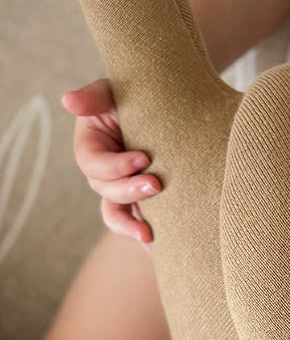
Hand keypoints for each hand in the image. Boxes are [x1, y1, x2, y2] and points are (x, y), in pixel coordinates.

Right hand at [62, 78, 159, 247]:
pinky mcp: (142, 202)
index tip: (143, 158)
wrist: (169, 110)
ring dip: (130, 224)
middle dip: (129, 191)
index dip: (115, 165)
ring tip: (148, 234)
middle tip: (156, 185)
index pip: (94, 163)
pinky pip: (136, 223)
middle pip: (106, 190)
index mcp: (92, 146)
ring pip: (116, 214)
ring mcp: (122, 190)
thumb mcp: (114, 91)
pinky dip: (141, 235)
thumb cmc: (137, 97)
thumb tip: (69, 101)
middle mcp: (104, 173)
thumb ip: (94, 96)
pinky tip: (156, 247)